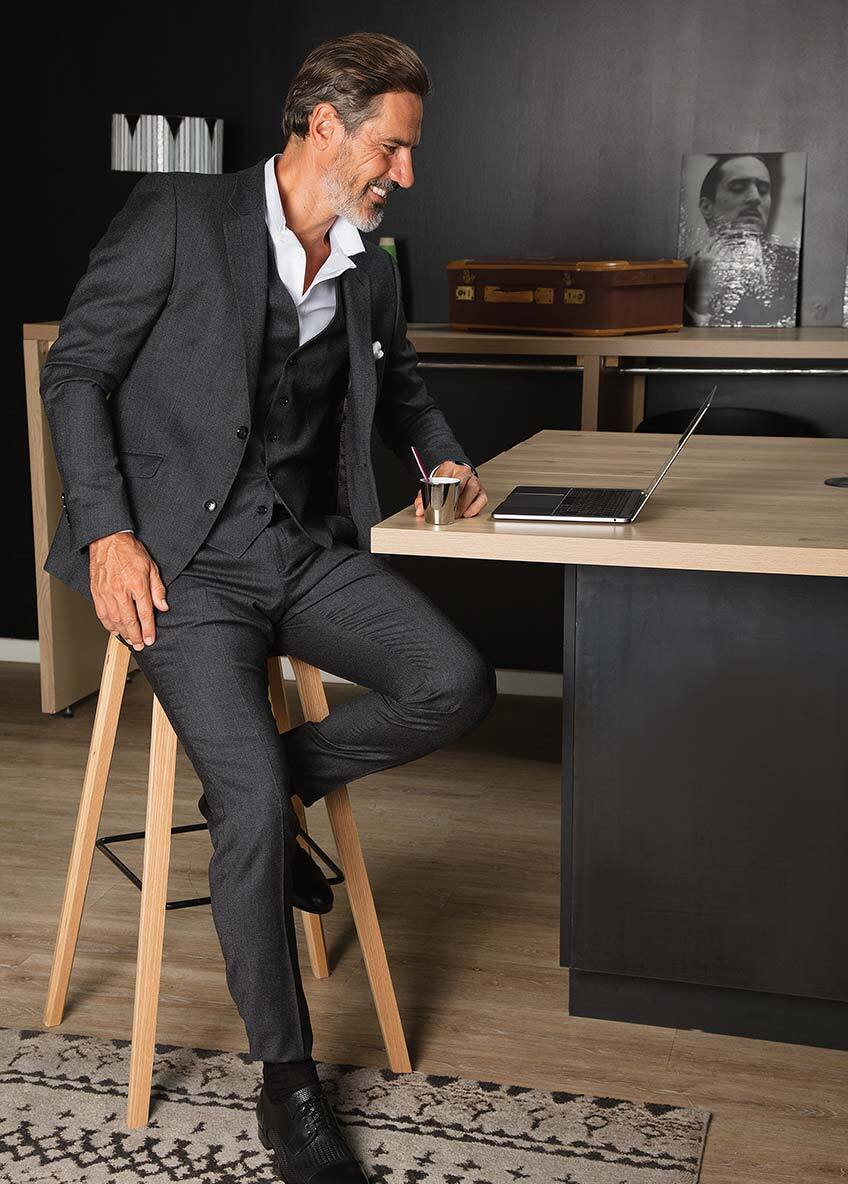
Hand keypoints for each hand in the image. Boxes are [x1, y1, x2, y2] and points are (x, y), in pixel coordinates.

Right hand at [88, 532, 168, 649]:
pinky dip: (108, 624)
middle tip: (139, 645)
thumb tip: (163, 606)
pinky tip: (114, 629)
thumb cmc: (129, 552)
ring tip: (129, 640)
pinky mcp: (96, 592)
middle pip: (129, 620)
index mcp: (137, 584)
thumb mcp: (151, 567)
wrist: (107, 540)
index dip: (148, 629)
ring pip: (114, 620)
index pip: (144, 613)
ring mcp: (106, 592)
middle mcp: (120, 590)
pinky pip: (102, 613)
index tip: (150, 639)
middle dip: (135, 636)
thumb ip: (157, 589)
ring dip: (122, 633)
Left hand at [414, 462, 487, 518]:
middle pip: (462, 483)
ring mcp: (474, 481)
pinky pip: (482, 498)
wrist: (455, 476)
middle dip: (456, 499)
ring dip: (465, 504)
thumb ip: (422, 498)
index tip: (441, 501)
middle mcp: (464, 472)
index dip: (443, 490)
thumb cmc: (443, 482)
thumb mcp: (430, 487)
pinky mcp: (481, 491)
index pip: (446, 476)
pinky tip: (468, 513)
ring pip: (473, 489)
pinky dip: (475, 507)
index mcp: (449, 467)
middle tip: (449, 511)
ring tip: (457, 514)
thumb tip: (419, 511)